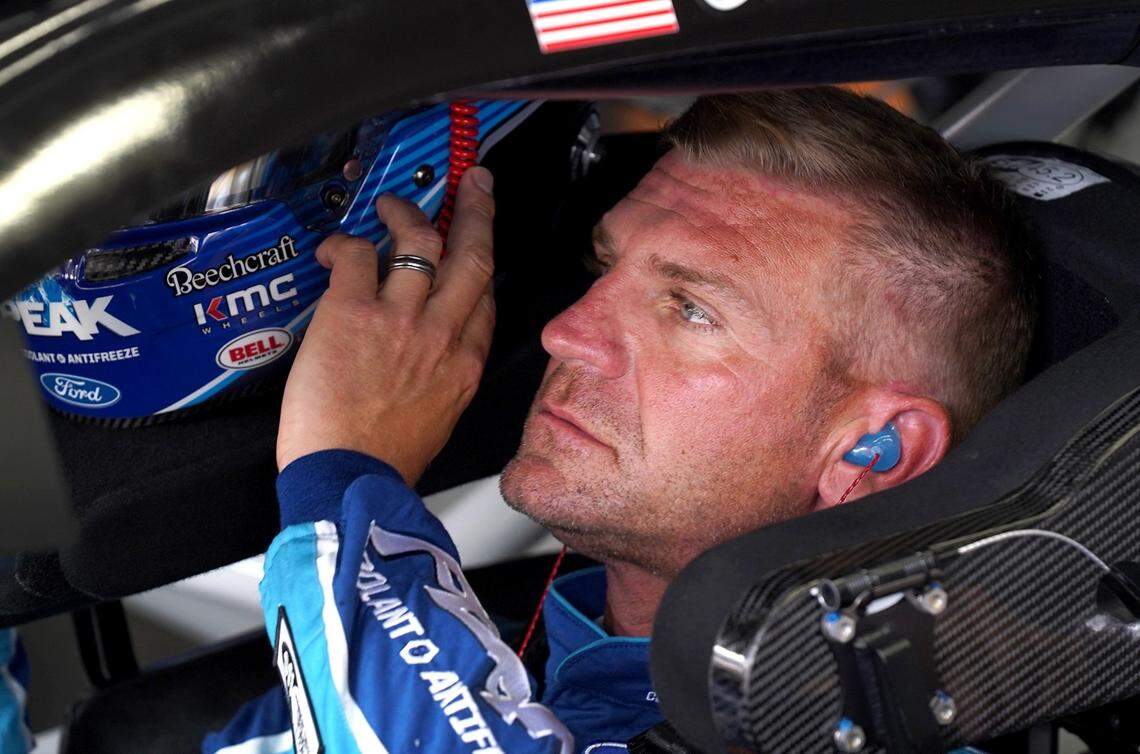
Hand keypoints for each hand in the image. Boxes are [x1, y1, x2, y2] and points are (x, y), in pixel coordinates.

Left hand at [276, 167, 496, 482]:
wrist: (350, 480)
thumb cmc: (386, 460)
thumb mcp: (438, 418)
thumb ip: (443, 375)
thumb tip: (432, 351)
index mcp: (464, 364)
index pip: (485, 296)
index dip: (483, 259)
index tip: (479, 241)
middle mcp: (441, 334)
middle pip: (471, 254)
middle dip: (475, 210)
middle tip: (473, 183)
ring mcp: (400, 320)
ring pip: (419, 241)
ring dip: (406, 212)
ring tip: (390, 204)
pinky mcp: (353, 313)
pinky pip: (359, 254)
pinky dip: (347, 243)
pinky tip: (335, 248)